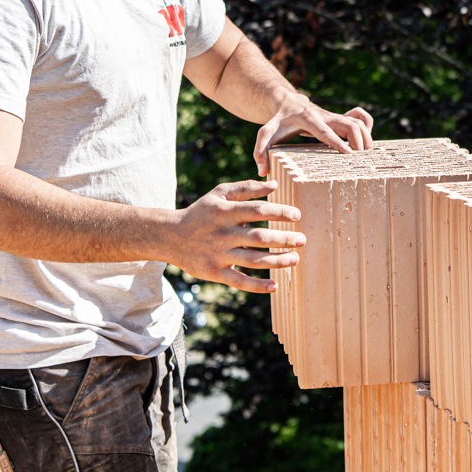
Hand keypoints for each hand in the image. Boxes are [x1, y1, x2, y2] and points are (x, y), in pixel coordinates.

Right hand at [170, 180, 304, 292]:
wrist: (170, 236)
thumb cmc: (201, 212)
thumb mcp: (219, 194)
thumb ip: (246, 188)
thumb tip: (274, 185)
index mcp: (225, 212)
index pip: (257, 210)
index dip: (279, 212)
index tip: (297, 215)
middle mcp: (222, 233)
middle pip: (258, 238)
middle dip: (283, 239)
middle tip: (302, 240)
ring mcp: (218, 255)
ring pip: (253, 260)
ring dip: (277, 262)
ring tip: (295, 259)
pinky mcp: (214, 272)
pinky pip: (239, 281)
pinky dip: (257, 286)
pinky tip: (275, 286)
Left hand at [253, 95, 375, 174]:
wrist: (288, 103)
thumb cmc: (278, 121)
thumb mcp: (265, 133)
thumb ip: (260, 151)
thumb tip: (262, 172)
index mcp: (308, 119)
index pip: (325, 131)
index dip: (337, 142)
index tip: (349, 155)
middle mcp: (325, 115)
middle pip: (349, 124)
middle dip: (359, 141)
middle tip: (361, 160)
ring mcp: (334, 116)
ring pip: (358, 122)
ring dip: (366, 138)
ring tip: (366, 157)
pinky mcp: (340, 118)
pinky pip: (360, 118)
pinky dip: (367, 127)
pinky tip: (366, 142)